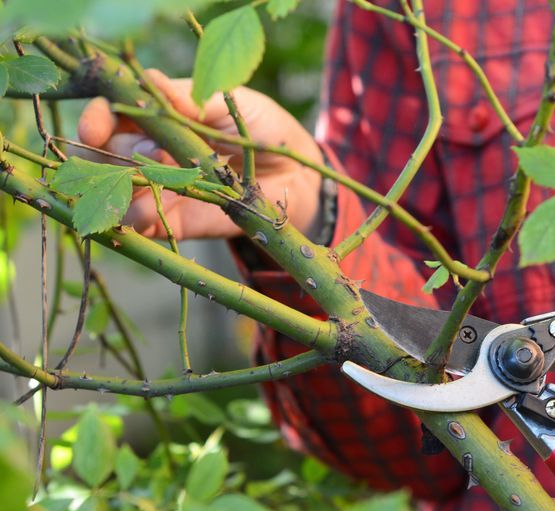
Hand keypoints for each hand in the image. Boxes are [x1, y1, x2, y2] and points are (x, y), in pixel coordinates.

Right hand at [77, 70, 323, 238]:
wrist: (295, 175)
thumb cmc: (263, 128)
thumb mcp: (231, 104)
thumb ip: (191, 99)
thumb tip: (151, 80)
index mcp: (159, 115)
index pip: (112, 113)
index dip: (97, 119)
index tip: (94, 129)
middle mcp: (151, 150)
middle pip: (104, 152)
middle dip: (108, 156)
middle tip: (131, 158)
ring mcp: (160, 185)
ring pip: (118, 189)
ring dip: (118, 190)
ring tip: (138, 189)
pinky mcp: (176, 219)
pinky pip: (144, 222)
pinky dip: (137, 219)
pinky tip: (144, 214)